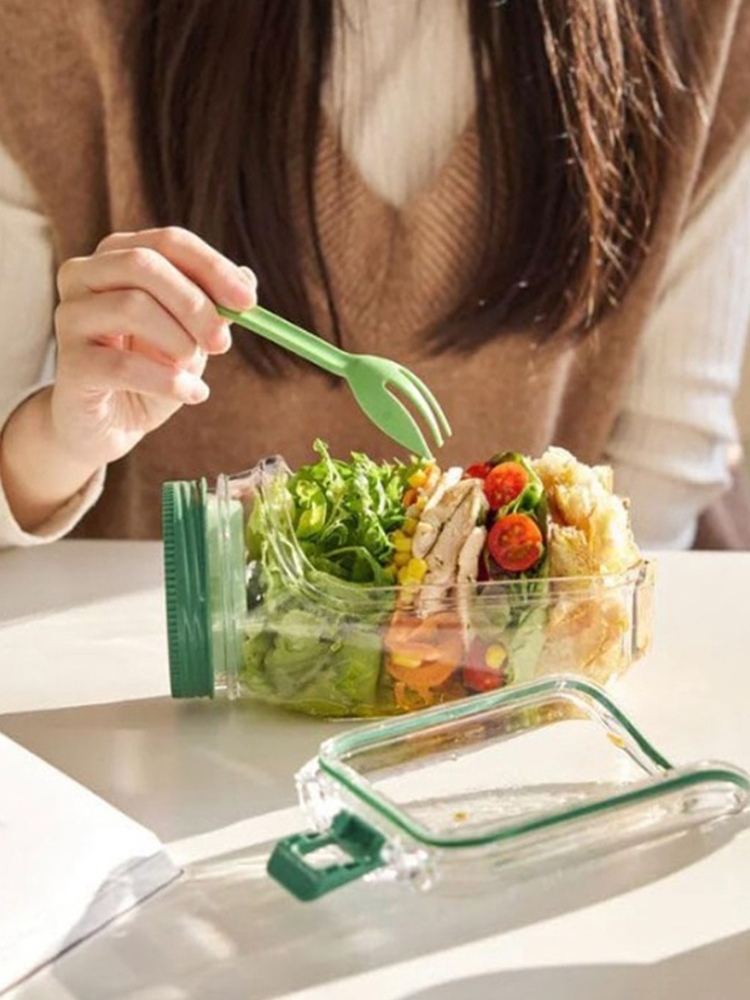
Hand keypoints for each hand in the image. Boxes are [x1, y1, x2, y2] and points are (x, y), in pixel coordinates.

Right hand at [51, 226, 256, 468]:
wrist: (111, 423)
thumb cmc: (149, 370)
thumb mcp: (189, 334)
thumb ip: (212, 305)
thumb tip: (247, 277)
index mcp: (116, 256)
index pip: (168, 243)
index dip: (213, 269)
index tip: (248, 301)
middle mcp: (83, 276)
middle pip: (143, 264)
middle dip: (195, 303)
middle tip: (223, 342)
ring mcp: (70, 316)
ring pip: (132, 307)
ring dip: (179, 342)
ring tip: (193, 370)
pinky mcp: (70, 363)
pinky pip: (124, 365)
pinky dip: (169, 382)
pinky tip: (191, 394)